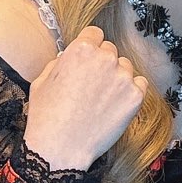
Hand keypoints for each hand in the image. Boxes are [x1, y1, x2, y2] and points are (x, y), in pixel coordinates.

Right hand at [20, 26, 146, 171]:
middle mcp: (105, 58)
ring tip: (102, 99)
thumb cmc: (46, 116)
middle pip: (110, 50)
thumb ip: (61, 61)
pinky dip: (131, 91)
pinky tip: (115, 105)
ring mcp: (123, 77)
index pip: (95, 34)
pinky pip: (139, 84)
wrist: (60, 149)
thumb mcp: (42, 80)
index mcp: (81, 49)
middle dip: (102, 62)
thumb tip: (71, 56)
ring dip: (117, 77)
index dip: (89, 46)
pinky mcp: (136, 96)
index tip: (87, 61)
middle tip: (92, 84)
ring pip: (125, 67)